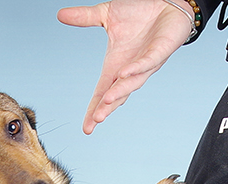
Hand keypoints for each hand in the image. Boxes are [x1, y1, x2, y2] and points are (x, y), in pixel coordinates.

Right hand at [57, 0, 193, 133]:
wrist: (166, 1)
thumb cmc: (140, 11)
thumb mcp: (106, 14)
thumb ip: (84, 17)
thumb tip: (61, 15)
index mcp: (117, 64)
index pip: (102, 92)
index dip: (94, 108)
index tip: (87, 127)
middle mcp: (131, 69)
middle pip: (117, 94)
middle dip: (107, 108)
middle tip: (96, 120)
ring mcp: (147, 62)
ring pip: (132, 83)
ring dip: (120, 92)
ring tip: (107, 101)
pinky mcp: (161, 50)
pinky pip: (147, 62)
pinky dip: (136, 69)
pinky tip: (124, 74)